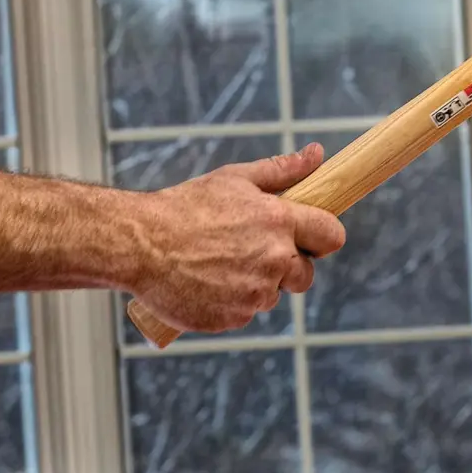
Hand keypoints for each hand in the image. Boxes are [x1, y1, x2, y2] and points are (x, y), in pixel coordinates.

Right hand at [128, 146, 345, 333]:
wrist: (140, 245)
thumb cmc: (185, 207)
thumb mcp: (233, 180)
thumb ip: (281, 170)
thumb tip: (317, 154)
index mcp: (279, 222)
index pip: (331, 236)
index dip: (322, 238)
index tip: (308, 239)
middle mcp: (273, 260)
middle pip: (305, 276)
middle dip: (287, 268)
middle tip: (250, 253)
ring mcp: (254, 293)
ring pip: (271, 296)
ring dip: (254, 285)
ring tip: (218, 265)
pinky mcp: (233, 318)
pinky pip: (243, 314)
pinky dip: (229, 303)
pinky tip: (206, 283)